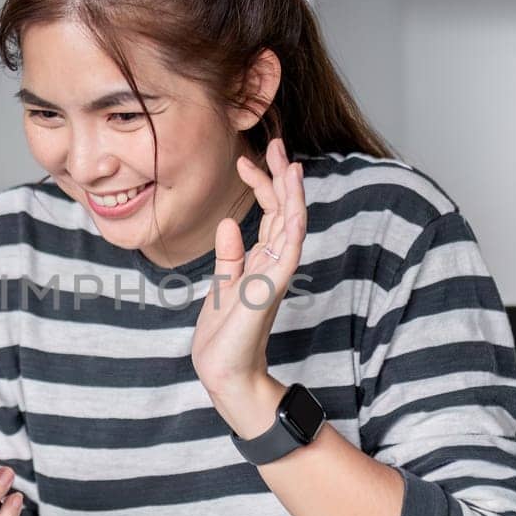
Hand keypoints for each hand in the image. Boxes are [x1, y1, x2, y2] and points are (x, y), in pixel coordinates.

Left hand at [191, 136, 306, 402]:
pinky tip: (293, 207)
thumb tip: (229, 223)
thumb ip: (230, 256)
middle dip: (282, 178)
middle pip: (285, 212)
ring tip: (290, 164)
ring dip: (293, 196)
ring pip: (292, 227)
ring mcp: (275, 277)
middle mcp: (274, 265)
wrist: (222, 370)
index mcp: (262, 261)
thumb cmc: (224, 335)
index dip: (262, 185)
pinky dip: (292, 229)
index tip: (245, 159)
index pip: (270, 214)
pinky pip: (288, 255)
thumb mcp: (224, 286)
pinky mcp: (271, 291)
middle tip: (278, 145)